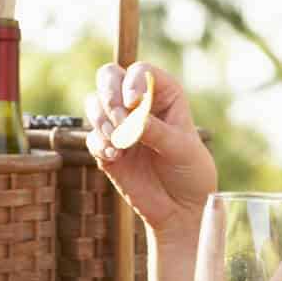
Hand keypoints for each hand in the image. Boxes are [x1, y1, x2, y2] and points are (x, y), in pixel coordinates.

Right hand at [85, 62, 217, 234]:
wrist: (180, 209)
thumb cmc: (190, 173)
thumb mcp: (181, 148)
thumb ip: (156, 131)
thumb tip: (130, 120)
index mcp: (163, 95)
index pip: (140, 72)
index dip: (133, 81)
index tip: (134, 103)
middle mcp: (138, 105)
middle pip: (109, 77)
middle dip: (108, 94)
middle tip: (118, 118)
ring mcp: (120, 125)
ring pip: (94, 104)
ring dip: (101, 121)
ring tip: (119, 143)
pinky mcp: (106, 148)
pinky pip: (91, 137)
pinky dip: (100, 144)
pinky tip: (116, 157)